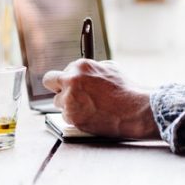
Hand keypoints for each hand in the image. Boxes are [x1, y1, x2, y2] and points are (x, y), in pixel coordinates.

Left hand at [42, 59, 159, 139]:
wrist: (134, 110)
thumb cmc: (125, 90)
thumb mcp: (110, 68)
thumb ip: (91, 70)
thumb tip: (82, 72)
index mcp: (81, 66)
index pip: (62, 70)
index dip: (68, 79)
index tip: (73, 85)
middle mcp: (72, 80)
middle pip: (49, 81)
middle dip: (57, 87)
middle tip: (66, 94)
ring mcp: (70, 99)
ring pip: (58, 102)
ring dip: (69, 105)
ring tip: (88, 108)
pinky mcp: (72, 116)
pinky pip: (66, 117)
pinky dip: (76, 118)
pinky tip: (91, 116)